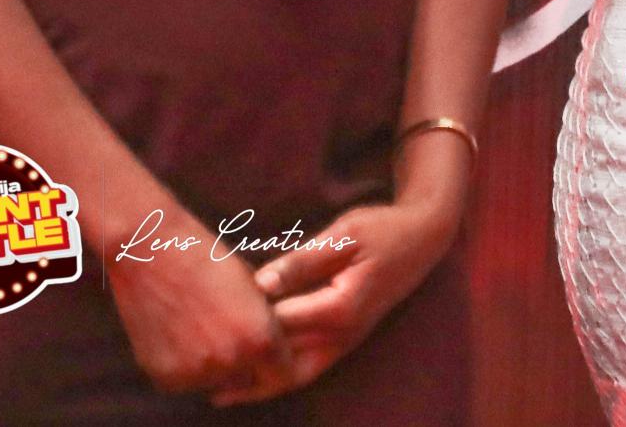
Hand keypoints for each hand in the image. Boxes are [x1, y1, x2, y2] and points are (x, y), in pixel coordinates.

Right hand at [104, 218, 289, 396]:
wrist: (147, 248)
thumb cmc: (204, 257)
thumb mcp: (250, 289)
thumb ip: (264, 326)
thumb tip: (274, 353)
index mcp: (261, 339)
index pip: (282, 375)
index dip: (275, 362)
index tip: (262, 349)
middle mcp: (231, 362)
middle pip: (246, 380)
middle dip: (241, 364)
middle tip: (219, 330)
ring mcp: (196, 373)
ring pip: (212, 381)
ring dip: (208, 364)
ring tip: (192, 321)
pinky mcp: (165, 376)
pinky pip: (182, 379)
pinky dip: (179, 363)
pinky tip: (171, 326)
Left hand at [217, 189, 461, 402]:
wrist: (422, 239)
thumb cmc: (380, 230)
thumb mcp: (342, 236)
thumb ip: (301, 261)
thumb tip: (260, 284)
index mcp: (339, 309)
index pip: (279, 326)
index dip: (242, 326)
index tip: (206, 323)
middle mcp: (343, 335)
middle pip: (284, 367)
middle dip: (245, 377)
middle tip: (203, 382)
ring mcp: (346, 342)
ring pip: (296, 376)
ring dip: (259, 387)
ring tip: (219, 395)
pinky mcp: (345, 340)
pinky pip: (308, 368)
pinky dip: (279, 378)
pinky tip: (254, 380)